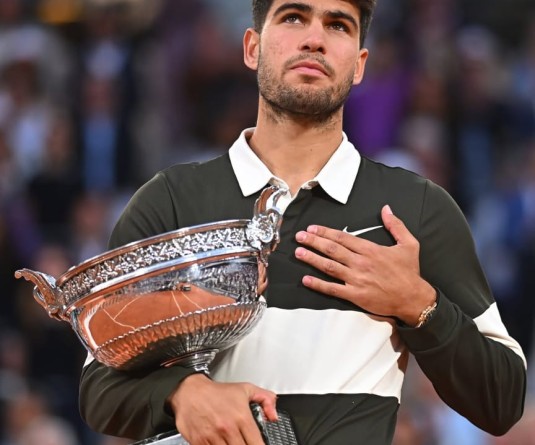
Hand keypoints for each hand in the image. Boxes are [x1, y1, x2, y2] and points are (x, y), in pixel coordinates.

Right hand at [167, 373, 277, 444]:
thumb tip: (274, 416)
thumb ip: (265, 399)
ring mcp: (213, 437)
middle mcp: (228, 429)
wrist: (190, 391)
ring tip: (232, 442)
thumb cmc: (216, 392)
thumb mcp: (245, 389)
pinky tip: (220, 443)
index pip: (257, 444)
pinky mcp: (199, 442)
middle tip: (244, 443)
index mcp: (241, 417)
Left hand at [294, 205, 435, 325]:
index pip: (343, 238)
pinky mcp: (355, 296)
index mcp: (371, 250)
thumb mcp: (409, 244)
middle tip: (299, 237)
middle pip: (332, 250)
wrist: (414, 299)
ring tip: (298, 253)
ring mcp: (357, 279)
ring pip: (329, 266)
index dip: (325, 232)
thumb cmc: (410, 272)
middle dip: (313, 242)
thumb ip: (396, 225)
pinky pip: (333, 289)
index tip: (312, 228)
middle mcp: (361, 263)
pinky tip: (305, 279)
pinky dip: (318, 284)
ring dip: (312, 259)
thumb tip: (386, 208)